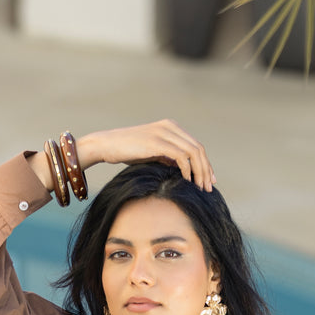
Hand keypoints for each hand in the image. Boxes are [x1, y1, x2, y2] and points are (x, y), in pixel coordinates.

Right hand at [78, 120, 215, 190]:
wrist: (106, 145)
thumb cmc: (126, 151)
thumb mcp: (151, 154)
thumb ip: (167, 157)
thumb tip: (182, 169)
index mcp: (170, 127)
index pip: (195, 146)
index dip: (205, 164)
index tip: (208, 181)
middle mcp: (170, 127)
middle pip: (198, 149)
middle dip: (206, 170)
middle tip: (208, 188)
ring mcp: (164, 132)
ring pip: (193, 152)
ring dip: (199, 172)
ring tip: (200, 187)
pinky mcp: (157, 141)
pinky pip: (181, 156)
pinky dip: (187, 170)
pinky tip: (187, 181)